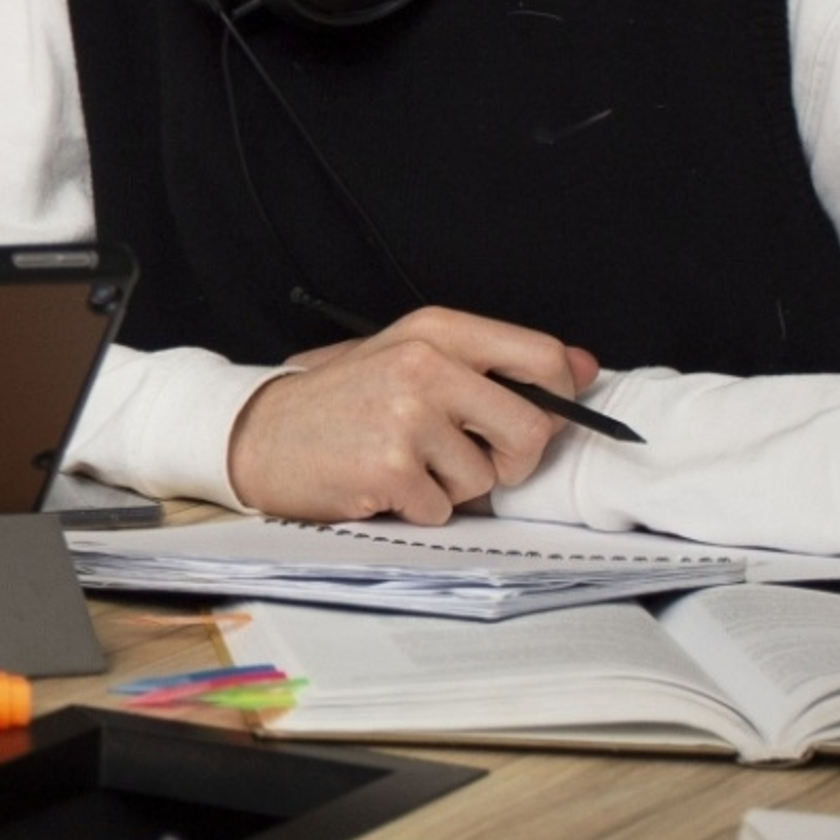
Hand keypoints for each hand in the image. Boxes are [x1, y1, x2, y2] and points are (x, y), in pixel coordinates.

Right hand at [223, 306, 604, 525]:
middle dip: (512, 460)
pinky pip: (444, 509)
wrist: (256, 433)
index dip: (557, 399)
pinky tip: (381, 484)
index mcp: (437, 330)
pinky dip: (418, 508)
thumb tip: (583, 366)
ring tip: (405, 464)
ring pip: (486, 479)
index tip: (533, 418)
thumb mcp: (414, 357)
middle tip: (469, 458)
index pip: (544, 357)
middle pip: (531, 428)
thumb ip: (496, 363)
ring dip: (453, 487)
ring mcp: (406, 417)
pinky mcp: (389, 468)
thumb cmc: (341, 400)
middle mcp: (425, 365)